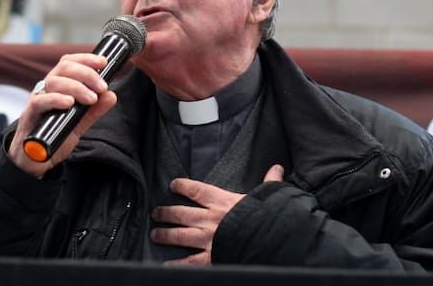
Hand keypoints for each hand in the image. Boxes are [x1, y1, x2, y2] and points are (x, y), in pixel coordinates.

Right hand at [7, 52, 117, 176]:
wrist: (33, 161)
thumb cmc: (54, 136)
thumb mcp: (78, 122)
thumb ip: (93, 110)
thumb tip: (111, 95)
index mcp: (58, 86)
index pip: (69, 63)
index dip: (85, 59)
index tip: (103, 62)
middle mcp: (46, 89)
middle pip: (63, 68)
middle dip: (86, 73)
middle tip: (102, 86)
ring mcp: (37, 100)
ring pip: (53, 82)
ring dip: (76, 87)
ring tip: (91, 98)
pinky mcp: (30, 115)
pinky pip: (40, 101)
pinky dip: (56, 99)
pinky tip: (69, 103)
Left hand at [150, 164, 284, 264]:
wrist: (271, 239)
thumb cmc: (268, 217)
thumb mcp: (268, 197)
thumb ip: (269, 183)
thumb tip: (277, 168)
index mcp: (222, 201)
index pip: (196, 190)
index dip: (182, 186)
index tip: (173, 184)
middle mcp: (210, 219)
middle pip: (181, 213)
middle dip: (166, 213)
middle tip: (156, 213)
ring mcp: (209, 239)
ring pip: (180, 235)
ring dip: (166, 235)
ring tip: (155, 234)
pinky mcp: (212, 257)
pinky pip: (191, 261)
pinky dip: (178, 263)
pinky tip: (167, 264)